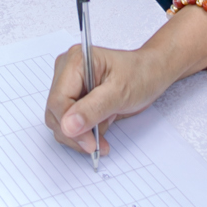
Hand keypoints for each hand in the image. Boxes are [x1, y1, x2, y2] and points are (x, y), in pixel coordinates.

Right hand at [44, 42, 173, 159]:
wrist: (150, 74)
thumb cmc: (140, 74)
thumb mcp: (120, 92)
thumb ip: (93, 109)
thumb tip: (68, 126)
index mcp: (75, 61)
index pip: (58, 100)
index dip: (70, 125)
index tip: (89, 143)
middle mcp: (67, 71)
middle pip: (56, 113)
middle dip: (76, 133)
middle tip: (97, 145)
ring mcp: (69, 86)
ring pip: (60, 121)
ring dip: (80, 135)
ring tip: (103, 134)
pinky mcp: (74, 99)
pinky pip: (69, 123)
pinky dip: (84, 133)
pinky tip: (101, 129)